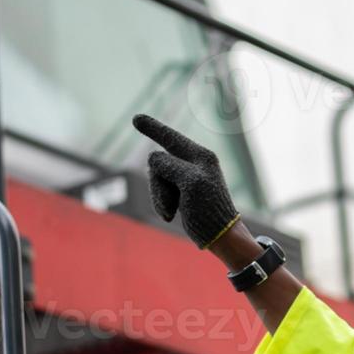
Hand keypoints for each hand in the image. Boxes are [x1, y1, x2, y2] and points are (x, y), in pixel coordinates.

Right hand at [131, 114, 241, 249]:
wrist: (217, 234)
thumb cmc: (208, 208)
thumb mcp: (190, 182)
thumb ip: (170, 165)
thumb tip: (154, 159)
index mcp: (200, 156)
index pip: (171, 137)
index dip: (153, 128)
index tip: (135, 119)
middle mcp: (193, 162)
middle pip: (158, 162)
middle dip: (158, 185)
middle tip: (171, 204)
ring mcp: (185, 177)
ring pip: (155, 177)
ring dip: (159, 197)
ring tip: (171, 211)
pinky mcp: (179, 191)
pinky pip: (158, 190)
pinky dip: (160, 203)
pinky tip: (171, 214)